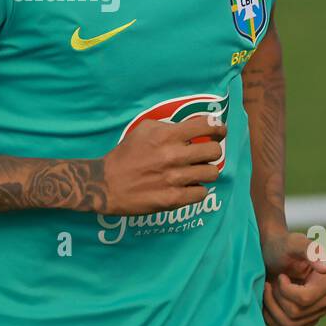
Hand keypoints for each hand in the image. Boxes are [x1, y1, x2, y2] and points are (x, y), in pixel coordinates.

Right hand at [97, 116, 226, 214]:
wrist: (106, 183)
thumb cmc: (126, 154)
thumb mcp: (144, 130)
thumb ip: (169, 127)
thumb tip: (192, 129)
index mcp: (167, 135)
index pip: (206, 126)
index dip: (218, 128)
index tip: (219, 132)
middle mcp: (174, 156)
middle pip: (214, 151)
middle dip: (212, 151)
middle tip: (205, 154)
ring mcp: (175, 179)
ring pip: (212, 173)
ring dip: (206, 171)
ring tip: (197, 171)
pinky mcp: (173, 199)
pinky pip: (201, 193)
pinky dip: (197, 189)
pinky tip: (188, 186)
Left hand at [262, 231, 325, 325]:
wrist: (272, 255)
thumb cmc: (282, 246)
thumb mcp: (294, 242)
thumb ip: (310, 250)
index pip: (304, 299)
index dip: (285, 289)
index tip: (281, 275)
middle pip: (295, 313)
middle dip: (276, 297)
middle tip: (272, 282)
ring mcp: (318, 312)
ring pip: (289, 324)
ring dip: (271, 307)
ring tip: (268, 290)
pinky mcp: (305, 323)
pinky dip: (270, 319)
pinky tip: (267, 302)